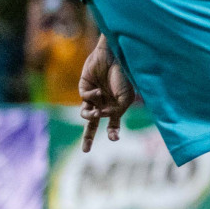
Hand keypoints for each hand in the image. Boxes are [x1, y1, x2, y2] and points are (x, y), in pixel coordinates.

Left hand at [79, 37, 135, 151]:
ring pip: (86, 115)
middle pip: (93, 124)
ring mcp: (93, 97)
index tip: (114, 138)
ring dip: (90, 116)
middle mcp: (104, 103)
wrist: (113, 57)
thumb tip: (98, 117)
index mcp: (116, 106)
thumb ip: (115, 111)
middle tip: (86, 151)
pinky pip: (85, 99)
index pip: (113, 123)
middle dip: (89, 138)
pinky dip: (91, 97)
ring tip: (95, 113)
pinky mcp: (83, 88)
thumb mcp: (125, 97)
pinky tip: (98, 90)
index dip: (113, 132)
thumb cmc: (123, 76)